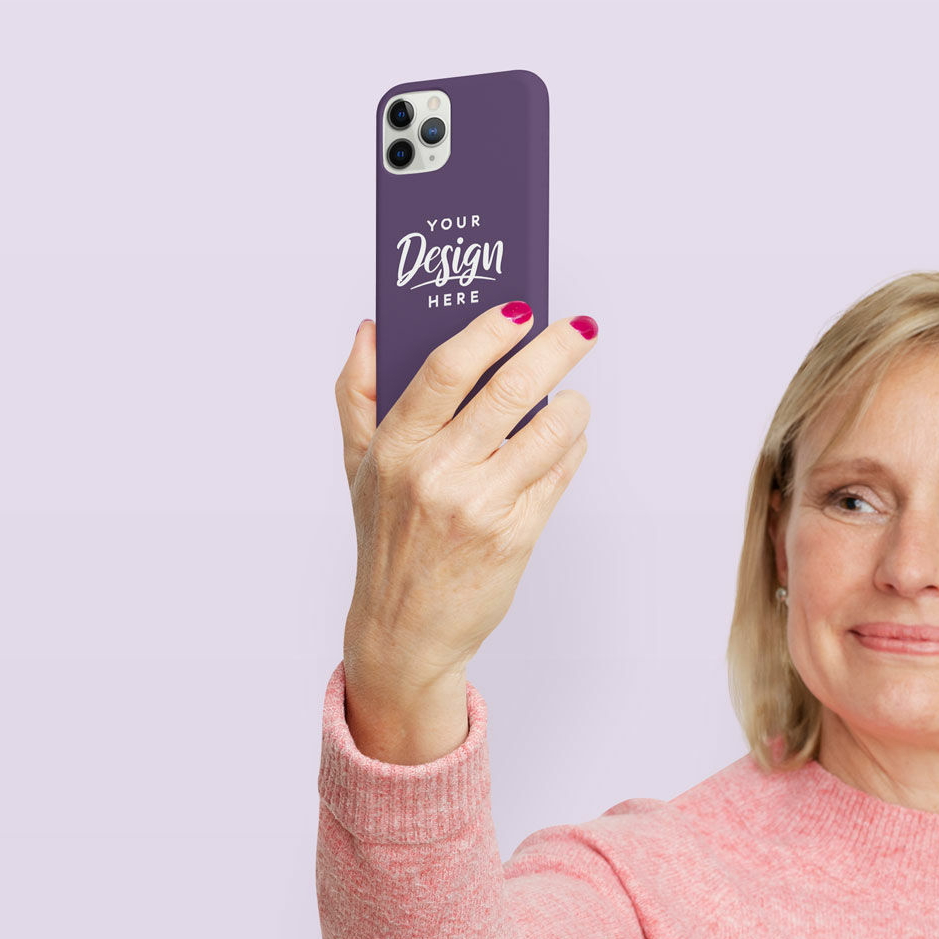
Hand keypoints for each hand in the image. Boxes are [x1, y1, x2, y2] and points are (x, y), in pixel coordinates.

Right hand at [334, 302, 595, 758]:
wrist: (404, 631)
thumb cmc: (385, 539)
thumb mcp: (358, 466)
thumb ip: (358, 392)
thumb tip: (372, 325)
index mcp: (396, 446)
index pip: (446, 369)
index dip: (488, 331)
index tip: (520, 307)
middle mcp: (437, 473)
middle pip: (510, 390)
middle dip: (556, 349)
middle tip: (580, 329)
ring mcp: (480, 505)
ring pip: (550, 430)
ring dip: (573, 405)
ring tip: (572, 397)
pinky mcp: (516, 534)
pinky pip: (560, 473)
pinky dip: (571, 448)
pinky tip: (566, 441)